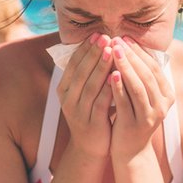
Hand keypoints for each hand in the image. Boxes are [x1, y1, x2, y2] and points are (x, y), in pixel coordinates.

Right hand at [57, 33, 114, 158]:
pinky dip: (109, 87)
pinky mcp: (91, 122)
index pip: (73, 64)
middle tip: (105, 37)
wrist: (90, 147)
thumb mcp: (85, 93)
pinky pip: (100, 101)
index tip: (96, 34)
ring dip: (101, 66)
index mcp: (64, 89)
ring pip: (90, 85)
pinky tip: (118, 75)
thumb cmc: (91, 113)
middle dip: (93, 53)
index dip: (84, 49)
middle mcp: (68, 99)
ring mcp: (78, 112)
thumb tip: (99, 45)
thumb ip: (88, 74)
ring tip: (111, 50)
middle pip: (81, 72)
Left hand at [108, 37, 174, 160]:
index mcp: (167, 95)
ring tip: (114, 51)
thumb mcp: (142, 96)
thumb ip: (141, 76)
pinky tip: (110, 74)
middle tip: (117, 39)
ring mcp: (150, 116)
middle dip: (132, 55)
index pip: (154, 67)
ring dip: (126, 67)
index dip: (140, 51)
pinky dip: (119, 87)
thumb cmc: (133, 117)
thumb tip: (131, 45)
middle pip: (147, 75)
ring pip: (138, 87)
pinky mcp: (134, 125)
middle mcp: (162, 105)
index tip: (126, 37)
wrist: (130, 151)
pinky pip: (126, 103)